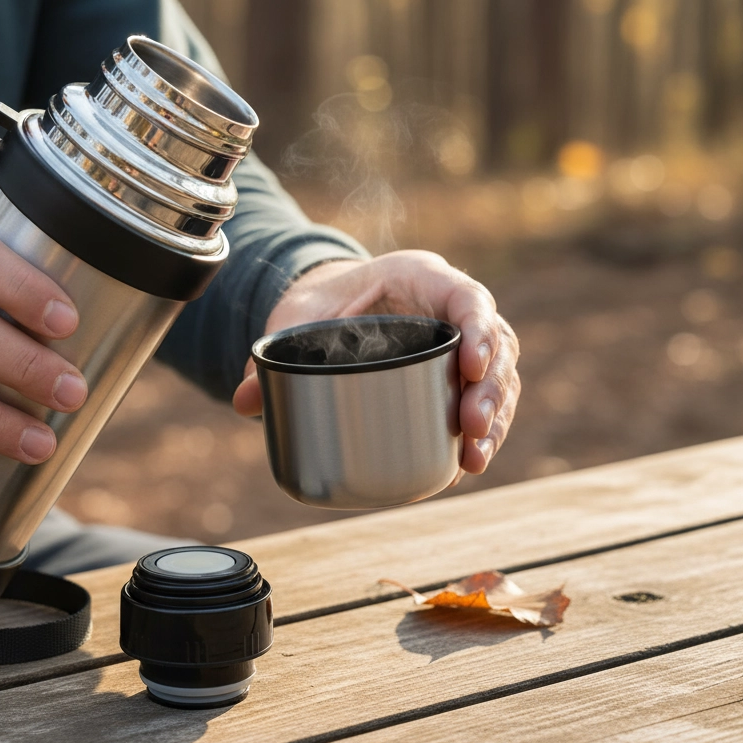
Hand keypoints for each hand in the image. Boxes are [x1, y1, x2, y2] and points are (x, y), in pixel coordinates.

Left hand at [232, 250, 519, 476]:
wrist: (331, 304)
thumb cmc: (322, 302)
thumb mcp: (295, 319)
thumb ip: (270, 353)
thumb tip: (244, 402)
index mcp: (421, 276)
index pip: (468, 295)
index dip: (480, 328)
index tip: (472, 365)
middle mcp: (452, 307)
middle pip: (496, 344)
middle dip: (490, 391)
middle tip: (470, 429)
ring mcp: (460, 343)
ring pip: (498, 378)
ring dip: (493, 421)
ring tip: (473, 460)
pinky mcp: (457, 376)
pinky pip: (484, 401)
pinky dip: (480, 433)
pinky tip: (465, 465)